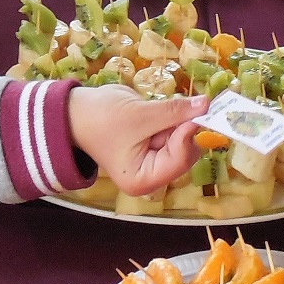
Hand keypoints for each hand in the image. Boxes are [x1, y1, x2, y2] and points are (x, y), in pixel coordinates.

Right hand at [68, 86, 207, 196]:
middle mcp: (152, 175)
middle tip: (167, 110)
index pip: (180, 160)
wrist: (76, 111)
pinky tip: (154, 113)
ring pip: (183, 140)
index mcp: (144, 179)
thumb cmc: (102, 118)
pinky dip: (170, 120)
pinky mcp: (154, 146)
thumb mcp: (140, 114)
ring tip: (151, 113)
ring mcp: (153, 161)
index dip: (188, 135)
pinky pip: (174, 132)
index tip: (194, 110)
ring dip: (174, 122)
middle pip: (186, 153)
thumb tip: (206, 104)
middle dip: (180, 129)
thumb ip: (175, 112)